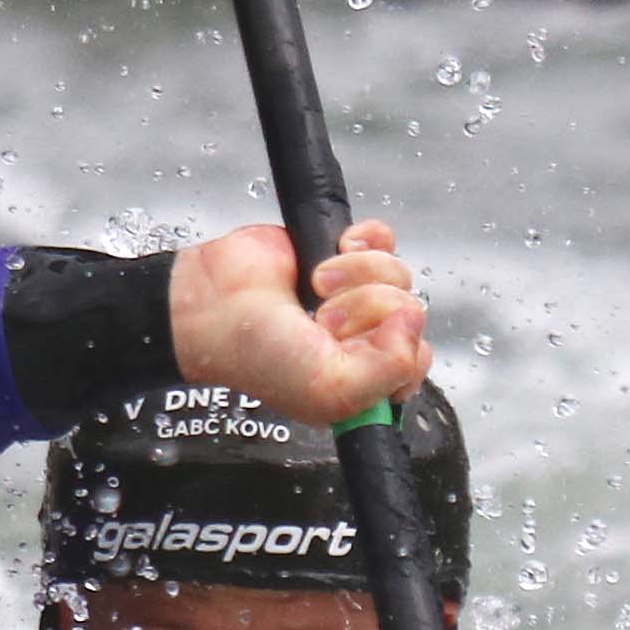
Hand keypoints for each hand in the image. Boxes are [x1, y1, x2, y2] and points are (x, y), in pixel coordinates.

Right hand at [167, 220, 429, 427]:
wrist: (213, 304)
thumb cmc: (258, 354)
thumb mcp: (331, 390)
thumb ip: (390, 371)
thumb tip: (413, 321)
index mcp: (367, 377)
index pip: (416, 357)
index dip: (390, 347)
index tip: (352, 348)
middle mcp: (366, 336)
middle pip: (410, 311)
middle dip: (364, 312)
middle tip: (323, 322)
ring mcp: (357, 292)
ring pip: (398, 273)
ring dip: (354, 277)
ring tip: (316, 290)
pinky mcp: (343, 252)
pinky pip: (384, 239)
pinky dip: (362, 242)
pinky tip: (331, 255)